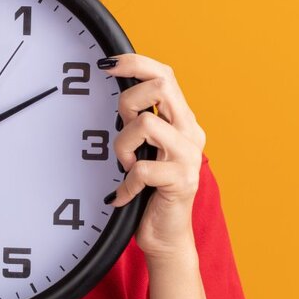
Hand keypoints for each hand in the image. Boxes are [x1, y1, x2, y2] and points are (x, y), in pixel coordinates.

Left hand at [100, 54, 206, 261]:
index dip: (136, 63)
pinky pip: (141, 168)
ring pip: (145, 123)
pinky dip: (124, 184)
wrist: (167, 234)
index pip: (165, 74)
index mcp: (183, 120)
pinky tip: (122, 194)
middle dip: (128, 101)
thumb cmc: (150, 189)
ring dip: (123, 146)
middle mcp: (191, 132)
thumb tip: (117, 88)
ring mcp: (188, 156)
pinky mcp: (181, 181)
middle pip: (161, 85)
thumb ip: (141, 119)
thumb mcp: (146, 147)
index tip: (108, 65)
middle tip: (121, 128)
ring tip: (125, 167)